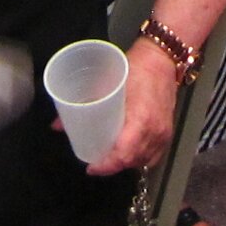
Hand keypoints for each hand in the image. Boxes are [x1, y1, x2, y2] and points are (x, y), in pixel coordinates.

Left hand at [88, 43, 180, 175]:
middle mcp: (154, 131)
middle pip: (131, 161)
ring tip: (109, 158)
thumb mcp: (108, 81)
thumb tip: (58, 124)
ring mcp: (163, 133)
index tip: (92, 167)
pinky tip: (129, 156)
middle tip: (96, 161)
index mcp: (141, 119)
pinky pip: (154, 156)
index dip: (106, 166)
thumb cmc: (137, 67)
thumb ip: (84, 102)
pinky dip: (140, 159)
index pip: (124, 155)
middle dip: (112, 166)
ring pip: (142, 161)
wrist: (162, 58)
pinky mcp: (167, 132)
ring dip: (125, 163)